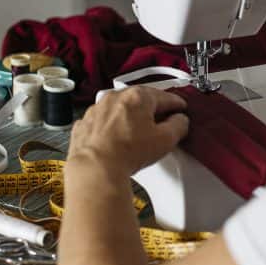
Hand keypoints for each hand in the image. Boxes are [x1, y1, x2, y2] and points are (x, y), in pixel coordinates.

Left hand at [65, 86, 188, 180]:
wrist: (96, 168)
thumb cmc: (126, 152)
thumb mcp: (165, 140)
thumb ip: (179, 126)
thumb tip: (180, 121)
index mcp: (138, 96)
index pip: (165, 97)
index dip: (177, 105)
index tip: (180, 109)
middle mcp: (116, 97)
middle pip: (141, 101)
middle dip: (152, 112)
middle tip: (160, 127)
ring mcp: (98, 109)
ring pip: (121, 110)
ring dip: (130, 120)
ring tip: (137, 139)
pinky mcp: (86, 123)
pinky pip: (104, 122)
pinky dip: (111, 129)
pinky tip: (117, 143)